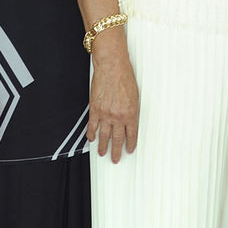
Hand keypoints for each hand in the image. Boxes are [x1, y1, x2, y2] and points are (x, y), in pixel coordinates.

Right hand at [88, 42, 138, 163]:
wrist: (112, 67)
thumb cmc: (125, 77)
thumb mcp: (135, 95)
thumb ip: (132, 109)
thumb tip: (130, 119)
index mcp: (131, 113)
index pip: (131, 134)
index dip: (130, 143)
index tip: (129, 150)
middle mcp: (118, 116)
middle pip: (118, 138)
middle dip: (117, 151)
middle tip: (115, 159)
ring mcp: (106, 114)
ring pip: (104, 136)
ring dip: (103, 146)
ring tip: (103, 154)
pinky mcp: (95, 109)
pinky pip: (92, 126)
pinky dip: (91, 134)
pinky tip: (92, 139)